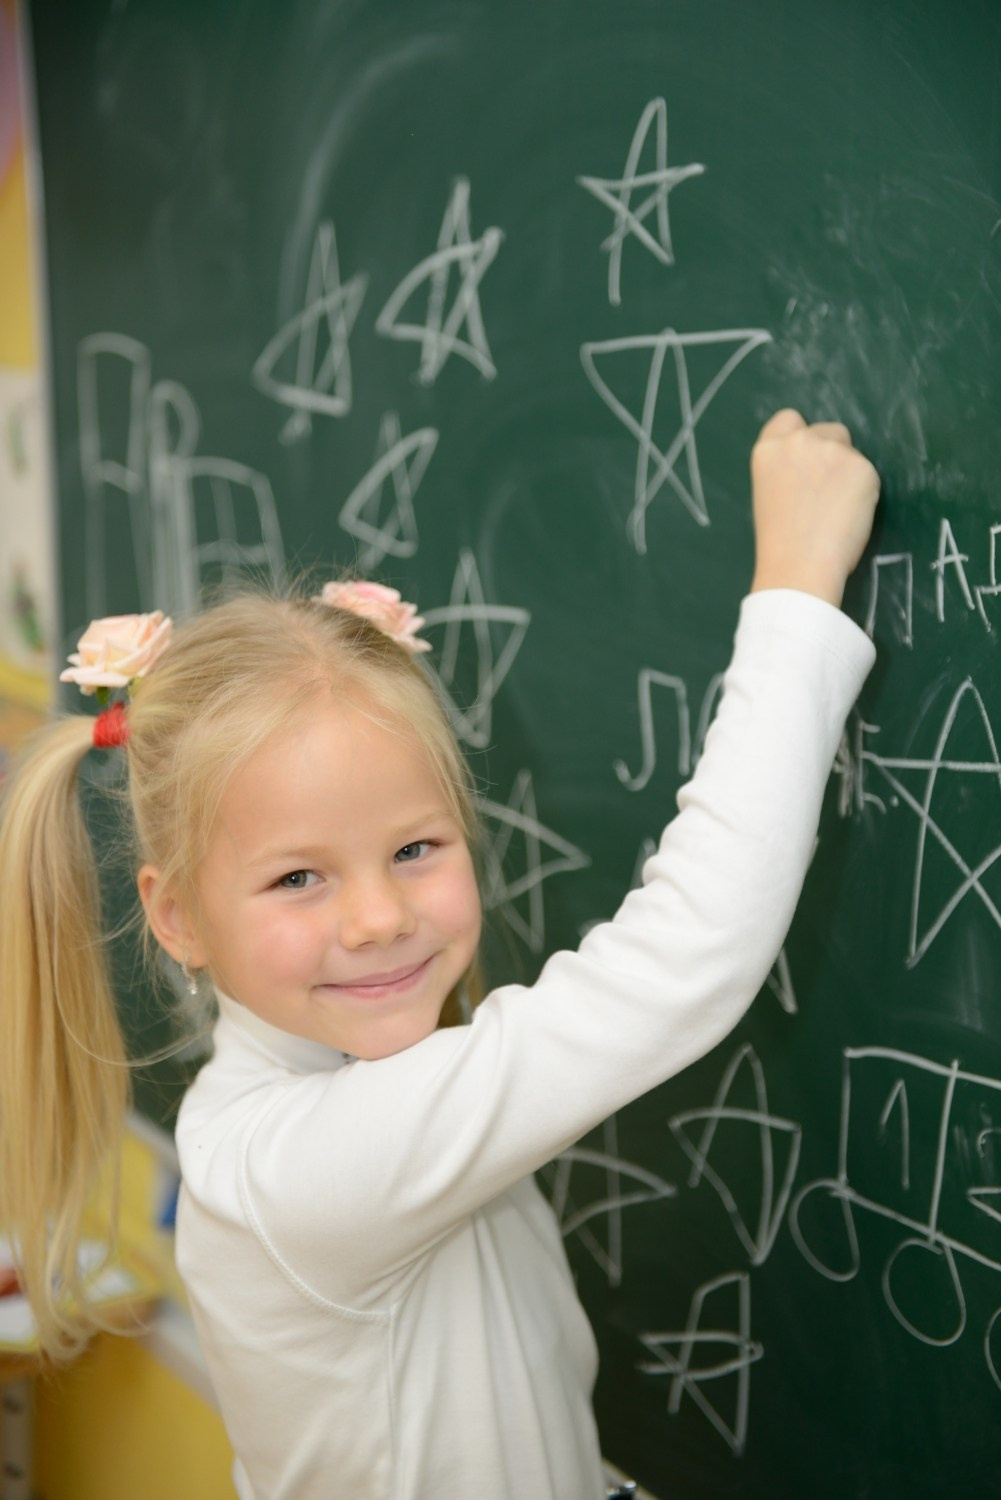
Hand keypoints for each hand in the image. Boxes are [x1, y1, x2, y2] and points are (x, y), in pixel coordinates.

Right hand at [749, 409, 879, 606]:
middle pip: (827, 431)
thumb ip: (788, 471)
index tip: (806, 462)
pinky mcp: (863, 467)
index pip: (788, 420)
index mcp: (768, 449)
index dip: (801, 438)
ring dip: (848, 472)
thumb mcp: (770, 492)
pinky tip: (850, 518)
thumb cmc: (778, 542)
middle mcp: (800, 440)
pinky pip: (868, 476)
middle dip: (831, 453)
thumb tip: (815, 472)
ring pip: (851, 452)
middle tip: (826, 491)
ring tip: (837, 510)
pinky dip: (864, 493)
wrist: (798, 567)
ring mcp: (833, 451)